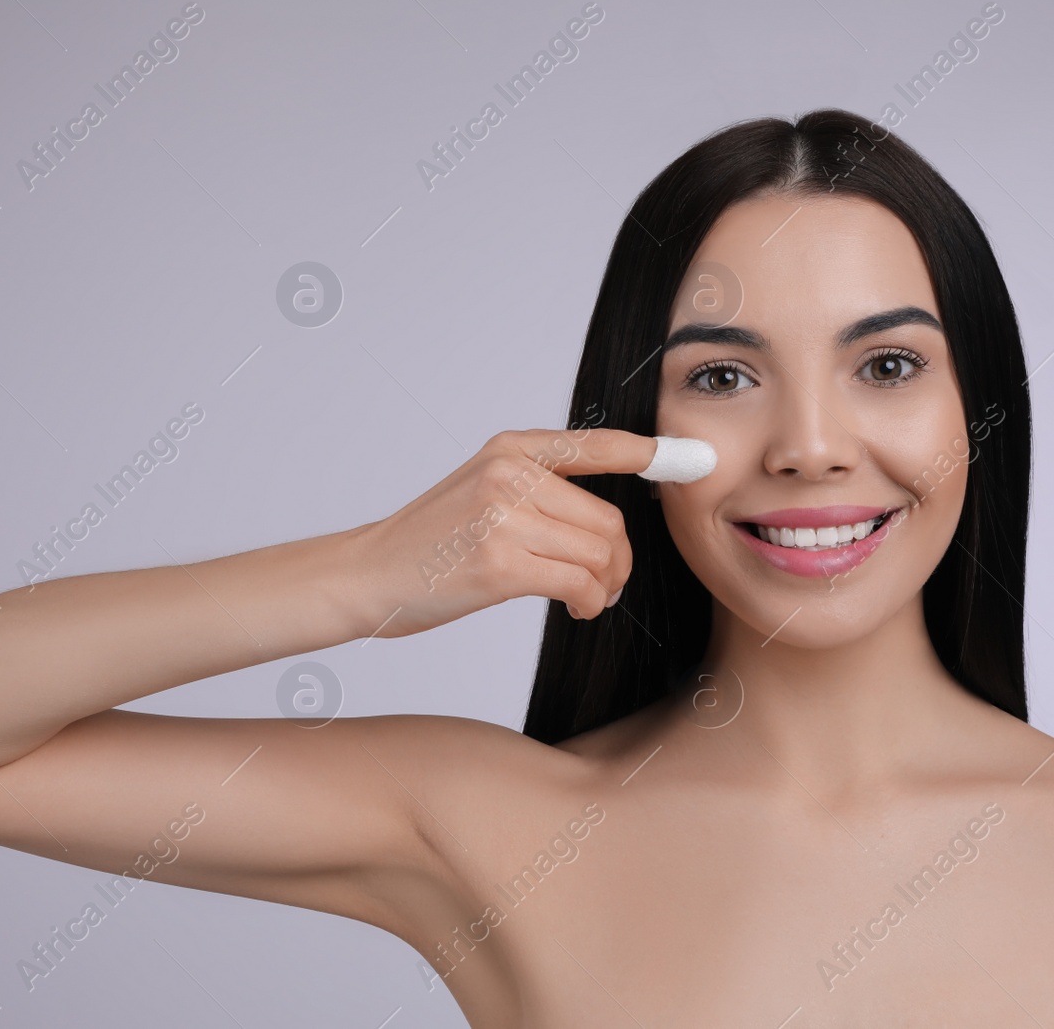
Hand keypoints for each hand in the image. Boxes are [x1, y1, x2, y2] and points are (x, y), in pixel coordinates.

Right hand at [346, 427, 658, 638]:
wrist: (368, 574)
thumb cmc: (430, 542)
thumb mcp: (480, 486)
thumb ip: (536, 485)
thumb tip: (607, 515)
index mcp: (509, 448)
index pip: (594, 445)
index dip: (645, 452)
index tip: (684, 456)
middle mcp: (509, 473)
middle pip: (608, 518)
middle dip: (618, 559)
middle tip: (606, 582)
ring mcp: (503, 516)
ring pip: (599, 553)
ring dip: (605, 585)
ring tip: (587, 597)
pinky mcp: (500, 563)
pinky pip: (579, 583)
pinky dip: (590, 603)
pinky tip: (576, 608)